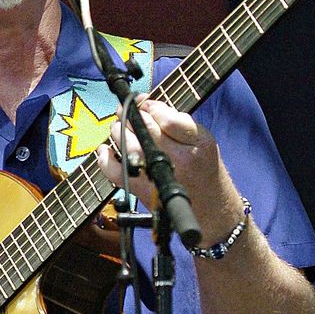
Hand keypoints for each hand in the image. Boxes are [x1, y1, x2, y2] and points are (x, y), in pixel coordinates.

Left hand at [96, 97, 222, 205]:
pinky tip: (105, 150)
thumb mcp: (202, 140)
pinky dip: (105, 159)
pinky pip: (115, 172)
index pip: (166, 118)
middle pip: (145, 129)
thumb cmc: (203, 169)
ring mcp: (156, 176)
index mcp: (196, 144)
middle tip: (126, 110)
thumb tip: (146, 104)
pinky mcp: (141, 189)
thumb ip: (177, 120)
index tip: (145, 104)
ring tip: (120, 127)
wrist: (209, 210)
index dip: (151, 107)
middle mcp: (176, 161)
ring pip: (128, 145)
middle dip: (131, 115)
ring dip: (118, 131)